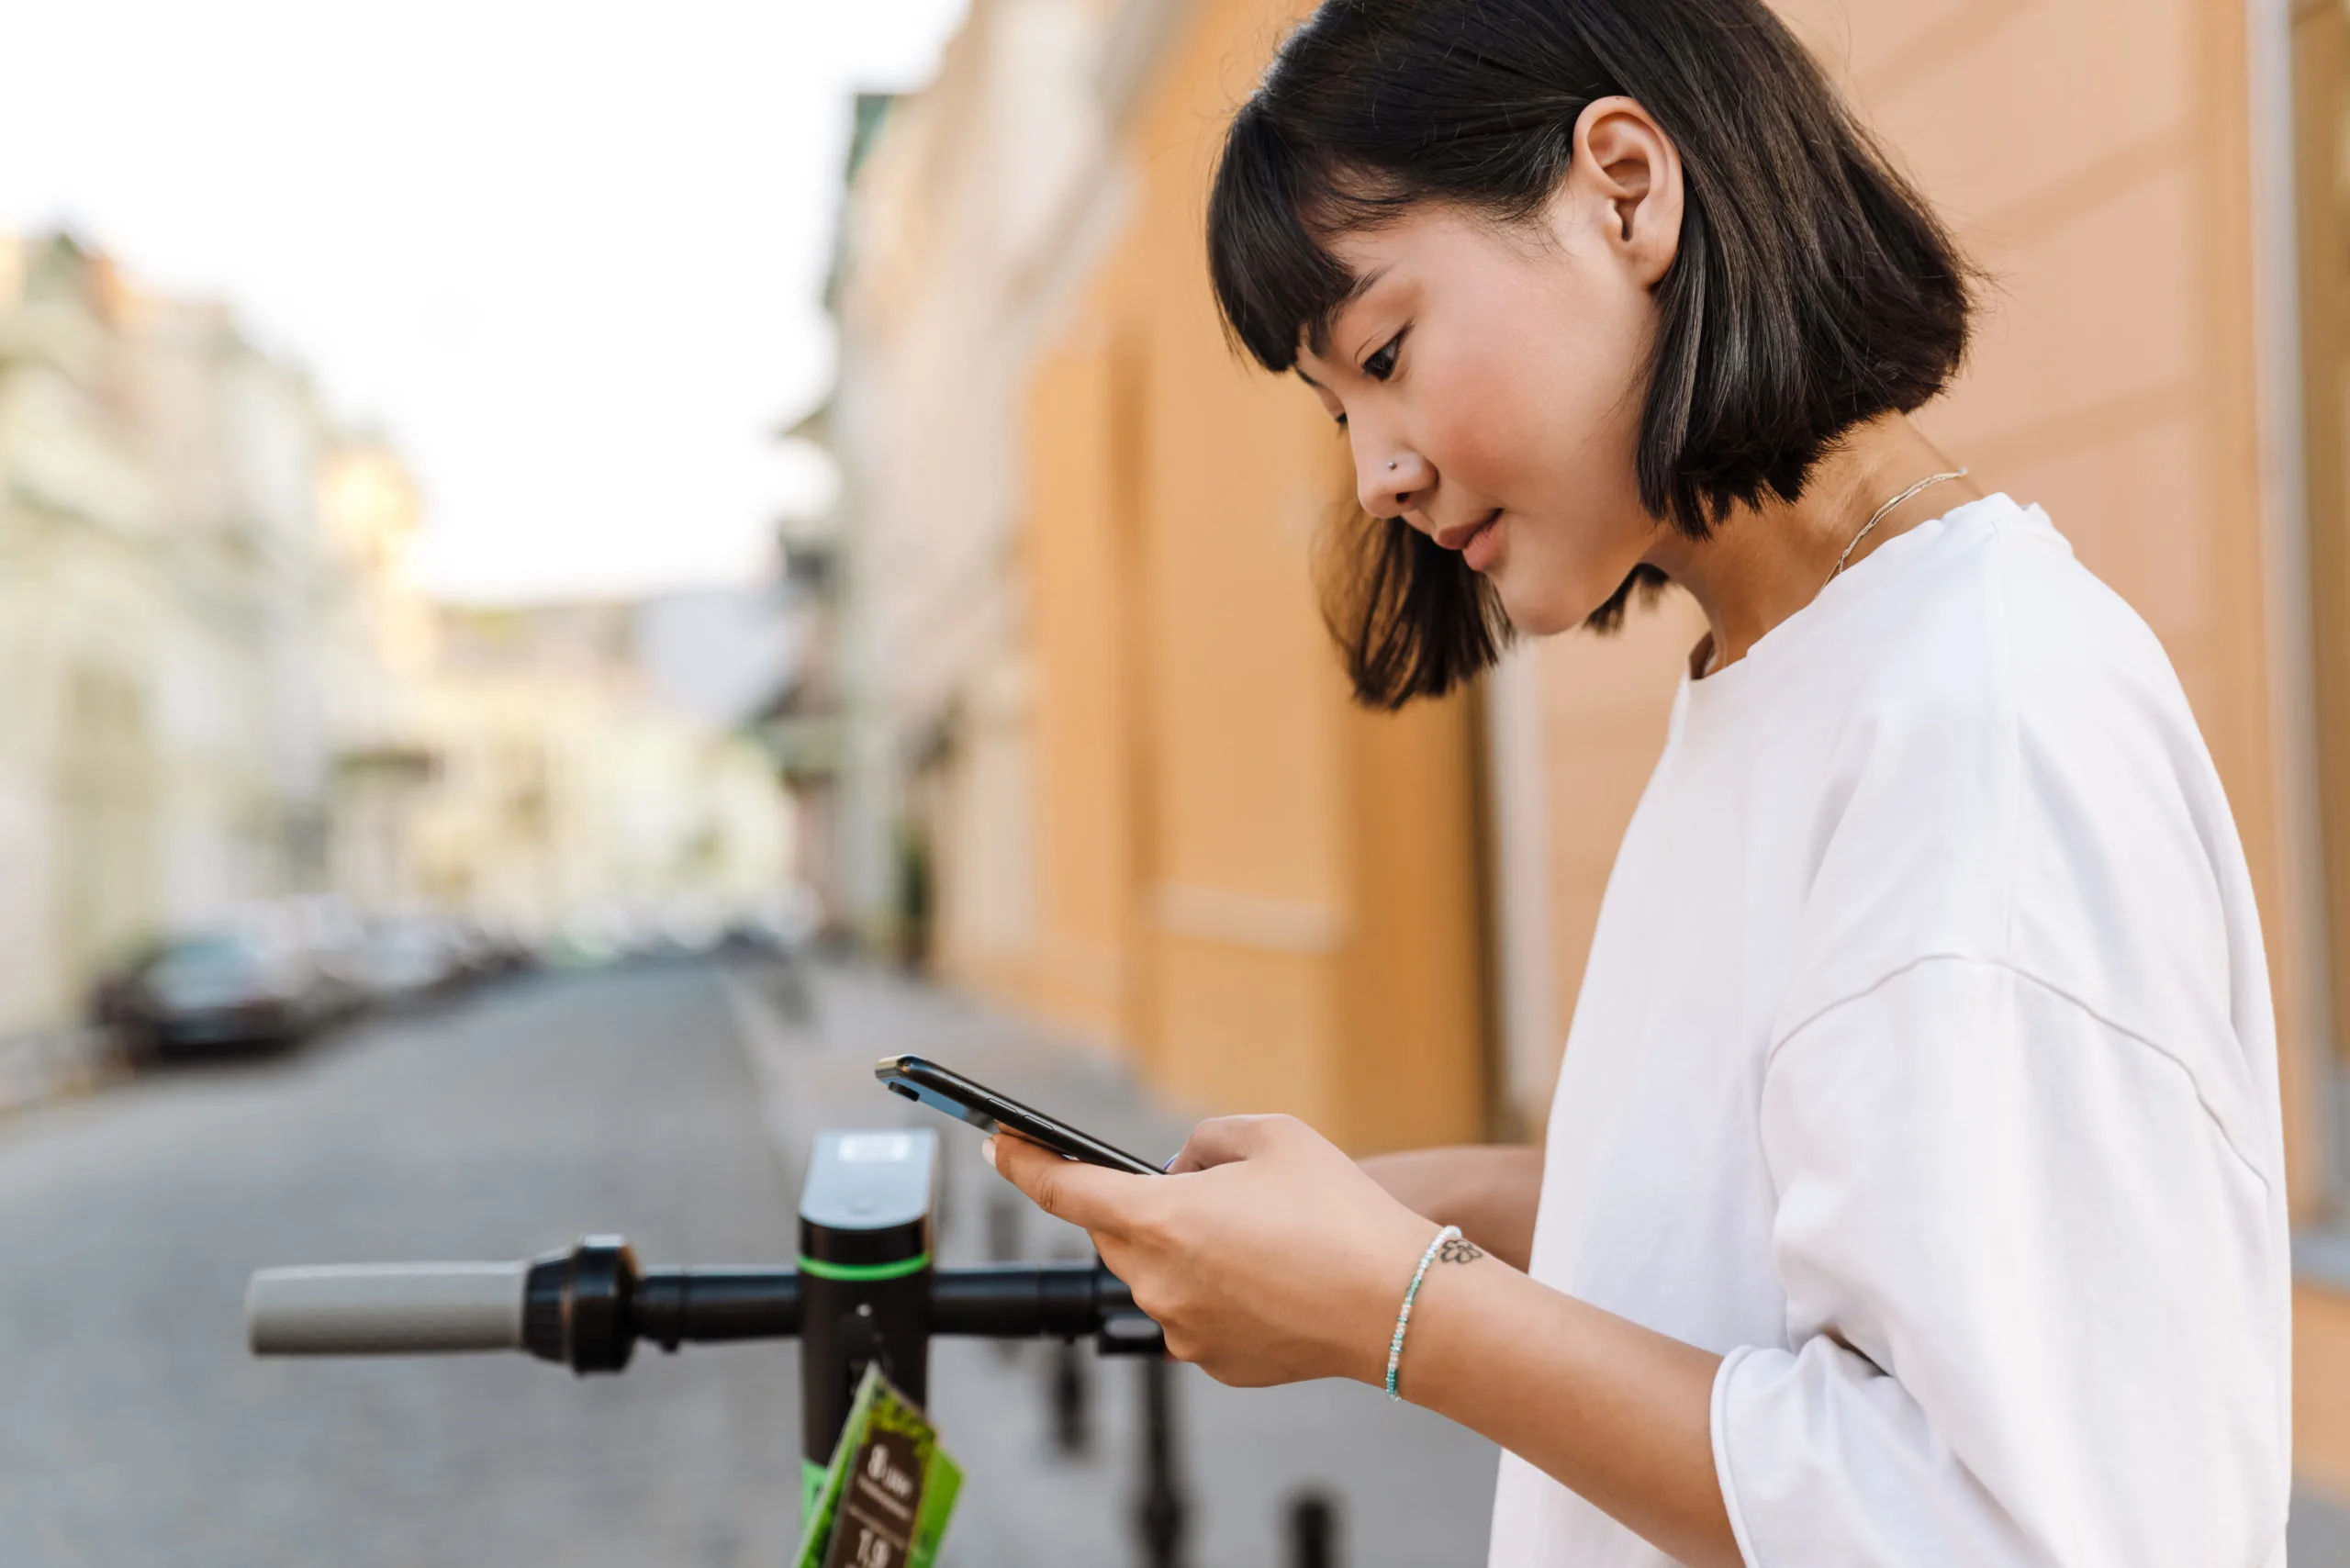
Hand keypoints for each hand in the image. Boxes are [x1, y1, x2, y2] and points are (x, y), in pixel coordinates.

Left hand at [987, 1114, 1439, 1386]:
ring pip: (1157, 1274)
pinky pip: (1193, 1313)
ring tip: (1257, 1234)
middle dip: (1144, 1205)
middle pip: (1116, 1232)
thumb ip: (1205, 1142)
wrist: (1399, 1304)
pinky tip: (1269, 1277)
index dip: (1023, 1162)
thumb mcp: (1270, 1135)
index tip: (997, 1143)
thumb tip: (1181, 1171)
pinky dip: (1215, 1290)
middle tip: (1208, 1189)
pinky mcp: (1213, 1362)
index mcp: (1159, 1217)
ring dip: (1184, 1249)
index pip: (1064, 1188)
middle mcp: (1157, 1281)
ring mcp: (1183, 1329)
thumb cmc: (1339, 1212)